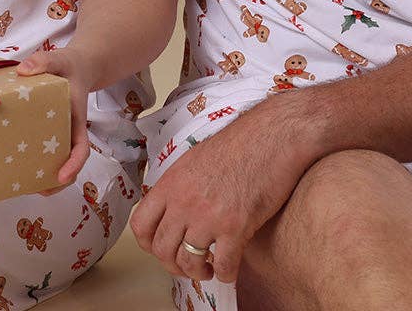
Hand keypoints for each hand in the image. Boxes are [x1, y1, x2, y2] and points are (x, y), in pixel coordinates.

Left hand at [16, 45, 93, 186]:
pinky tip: (17, 165)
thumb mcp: (60, 59)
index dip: (74, 164)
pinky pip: (44, 150)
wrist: (77, 66)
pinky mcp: (47, 131)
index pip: (82, 147)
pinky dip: (35, 161)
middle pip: (69, 163)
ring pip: (57, 161)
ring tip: (25, 187)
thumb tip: (23, 70)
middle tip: (39, 190)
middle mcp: (69, 131)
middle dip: (58, 182)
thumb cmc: (69, 65)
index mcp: (76, 119)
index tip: (63, 177)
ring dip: (46, 177)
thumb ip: (44, 61)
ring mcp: (59, 133)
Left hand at [130, 104, 314, 282]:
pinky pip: (224, 266)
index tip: (161, 249)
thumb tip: (172, 209)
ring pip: (189, 262)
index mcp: (171, 183)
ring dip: (197, 273)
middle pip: (162, 249)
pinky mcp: (236, 227)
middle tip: (187, 264)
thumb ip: (178, 186)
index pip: (141, 224)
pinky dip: (226, 274)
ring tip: (208, 269)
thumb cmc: (238, 145)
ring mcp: (209, 215)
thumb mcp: (194, 160)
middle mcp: (184, 201)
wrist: (271, 137)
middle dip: (173, 264)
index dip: (148, 244)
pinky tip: (230, 268)